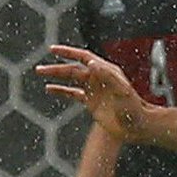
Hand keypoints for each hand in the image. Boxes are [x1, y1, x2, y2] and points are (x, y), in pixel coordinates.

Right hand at [37, 46, 152, 140]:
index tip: (53, 50)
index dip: (68, 52)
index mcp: (106, 71)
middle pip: (73, 69)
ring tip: (40, 72)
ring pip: (71, 79)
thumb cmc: (133, 108)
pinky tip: (49, 89)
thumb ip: (107, 76)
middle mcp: (99, 77)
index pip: (84, 57)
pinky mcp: (91, 102)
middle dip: (56, 68)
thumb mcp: (121, 91)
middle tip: (39, 69)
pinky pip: (73, 93)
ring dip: (56, 76)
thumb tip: (91, 62)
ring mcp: (94, 89)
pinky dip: (61, 91)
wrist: (137, 126)